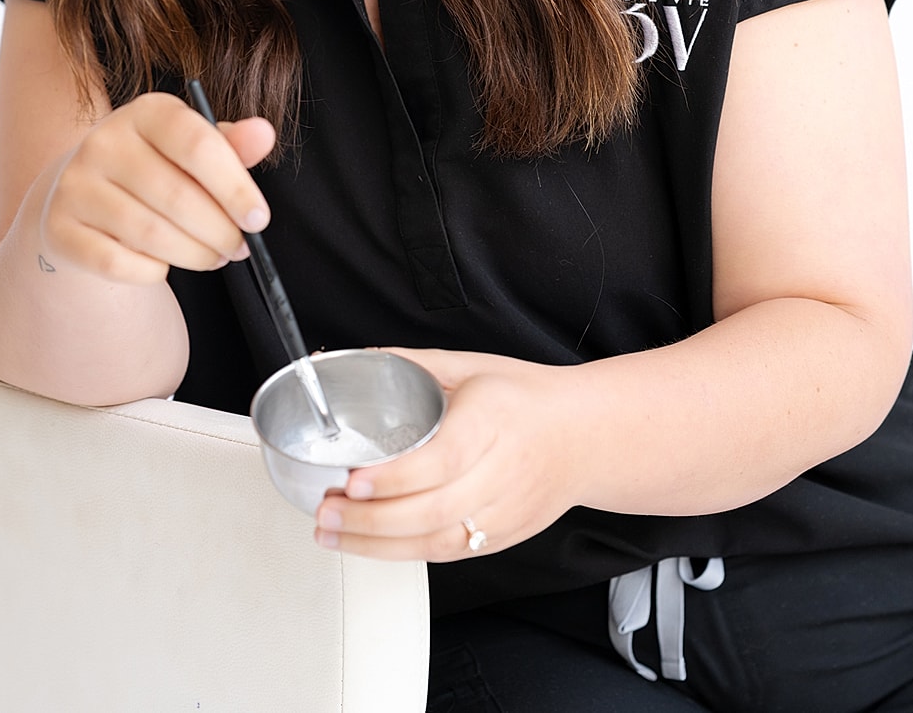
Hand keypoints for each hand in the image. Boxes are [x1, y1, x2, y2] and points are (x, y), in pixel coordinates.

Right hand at [40, 92, 274, 283]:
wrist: (84, 192)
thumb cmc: (156, 168)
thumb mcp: (194, 147)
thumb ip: (231, 144)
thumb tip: (264, 133)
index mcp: (146, 112)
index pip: (197, 145)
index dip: (234, 186)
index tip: (258, 219)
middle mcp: (103, 142)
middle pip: (176, 196)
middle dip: (220, 231)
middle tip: (239, 247)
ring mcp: (75, 185)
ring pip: (150, 234)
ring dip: (194, 254)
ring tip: (214, 257)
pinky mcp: (59, 228)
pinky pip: (117, 263)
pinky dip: (151, 271)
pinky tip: (165, 265)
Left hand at [313, 348, 579, 561]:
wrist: (586, 436)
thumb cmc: (527, 397)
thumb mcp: (473, 366)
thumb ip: (415, 365)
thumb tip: (359, 359)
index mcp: (492, 420)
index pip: (442, 459)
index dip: (395, 477)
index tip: (353, 479)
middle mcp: (502, 470)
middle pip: (434, 509)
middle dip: (371, 519)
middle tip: (327, 511)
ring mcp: (506, 511)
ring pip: (439, 541)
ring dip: (378, 544)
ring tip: (334, 533)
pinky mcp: (505, 537)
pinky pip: (451, 553)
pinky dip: (406, 553)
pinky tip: (372, 545)